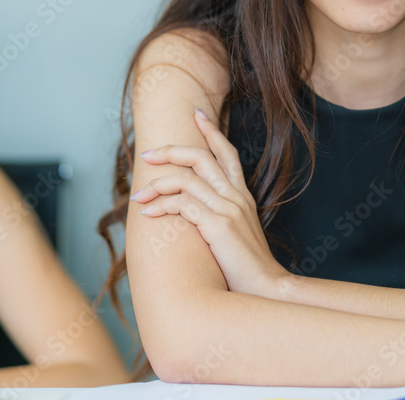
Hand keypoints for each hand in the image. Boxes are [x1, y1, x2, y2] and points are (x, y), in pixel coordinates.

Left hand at [132, 107, 290, 297]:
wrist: (266, 290)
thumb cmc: (246, 269)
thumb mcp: (236, 235)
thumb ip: (219, 217)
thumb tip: (193, 213)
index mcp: (242, 196)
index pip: (227, 153)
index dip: (211, 131)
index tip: (196, 113)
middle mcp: (236, 197)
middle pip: (200, 157)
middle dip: (170, 151)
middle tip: (147, 154)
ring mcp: (228, 209)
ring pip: (186, 179)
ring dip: (156, 184)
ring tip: (138, 195)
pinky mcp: (218, 225)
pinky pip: (183, 205)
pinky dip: (161, 206)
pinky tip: (148, 214)